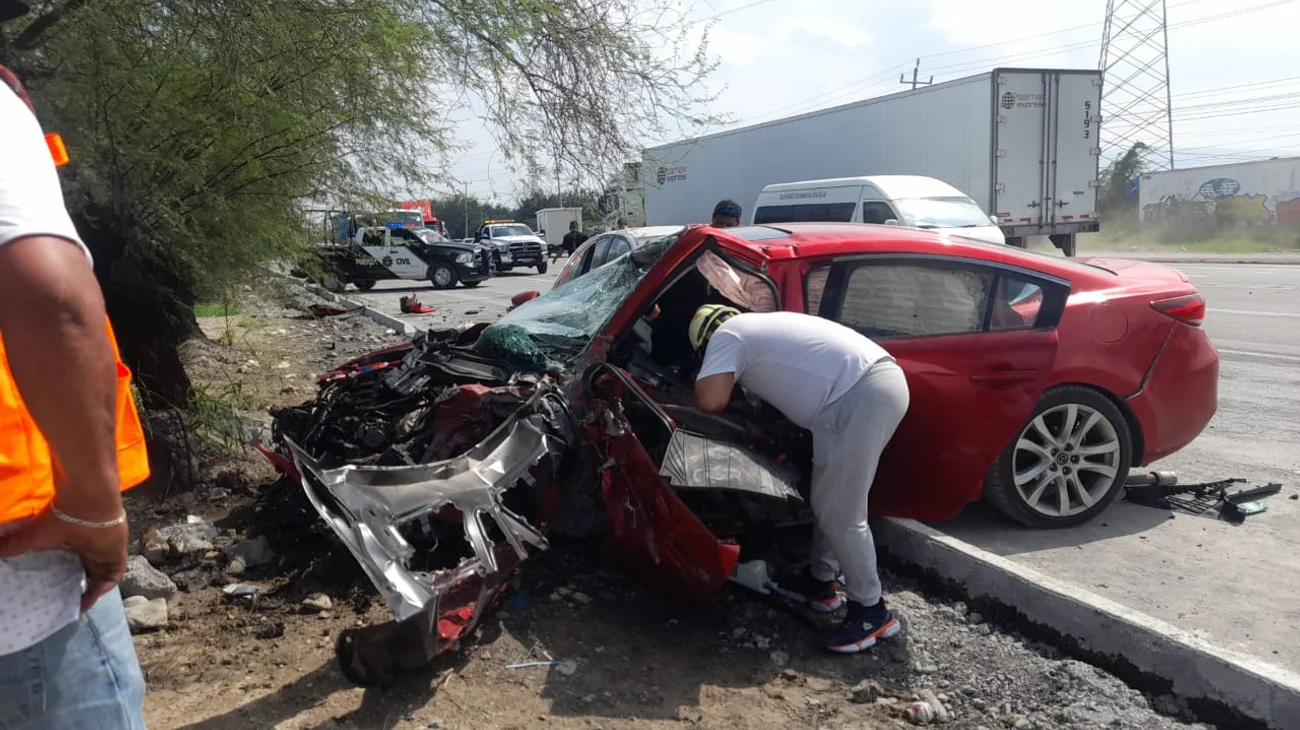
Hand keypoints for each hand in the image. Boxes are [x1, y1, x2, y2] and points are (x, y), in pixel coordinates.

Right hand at [0, 506, 128, 611]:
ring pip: (102, 574)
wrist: (87, 503)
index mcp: (72, 541)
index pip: (71, 563)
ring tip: (81, 605)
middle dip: (81, 588)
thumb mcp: (32, 536)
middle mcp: (90, 546)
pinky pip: (115, 573)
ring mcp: (105, 549)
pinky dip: (107, 585)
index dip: (65, 577)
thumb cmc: (60, 517)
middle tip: (70, 603)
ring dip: (94, 590)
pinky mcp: (117, 552)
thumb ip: (13, 544)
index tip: (55, 592)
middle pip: (88, 571)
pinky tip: (93, 596)